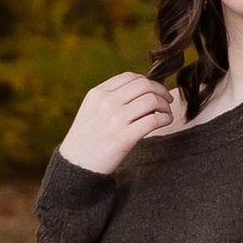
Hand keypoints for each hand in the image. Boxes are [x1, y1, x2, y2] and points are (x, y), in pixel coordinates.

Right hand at [58, 69, 176, 175]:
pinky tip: (165, 122)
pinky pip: (154, 120)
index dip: (148, 81)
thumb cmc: (86, 139)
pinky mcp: (125, 137)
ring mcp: (115, 119)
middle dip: (161, 91)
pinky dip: (165, 118)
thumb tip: (141, 90)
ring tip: (166, 114)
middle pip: (144, 85)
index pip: (130, 77)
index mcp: (97, 93)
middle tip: (167, 101)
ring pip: (152, 100)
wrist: (76, 165)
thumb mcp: (90, 110)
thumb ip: (109, 98)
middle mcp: (106, 103)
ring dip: (165, 106)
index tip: (154, 91)